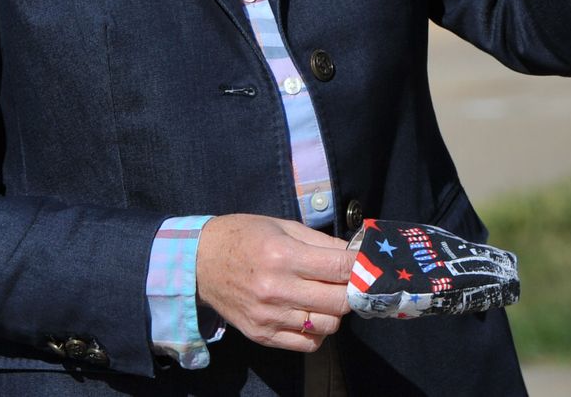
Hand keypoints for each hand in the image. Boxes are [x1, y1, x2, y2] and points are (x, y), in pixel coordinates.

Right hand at [196, 214, 352, 352]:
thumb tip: (354, 255)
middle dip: (353, 290)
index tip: (369, 264)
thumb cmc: (245, 236)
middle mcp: (277, 289)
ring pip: (327, 325)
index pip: (339, 267)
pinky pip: (307, 344)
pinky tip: (311, 313)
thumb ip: (320, 242)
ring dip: (336, 311)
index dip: (361, 266)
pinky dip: (318, 331)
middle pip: (339, 300)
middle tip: (353, 281)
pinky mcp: (263, 336)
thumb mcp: (283, 226)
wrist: (201, 263)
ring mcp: (270, 317)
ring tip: (328, 296)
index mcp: (283, 255)